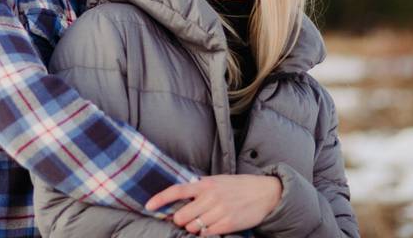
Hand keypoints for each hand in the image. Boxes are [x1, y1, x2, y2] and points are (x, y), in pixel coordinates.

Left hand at [145, 174, 281, 234]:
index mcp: (205, 184)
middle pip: (182, 216)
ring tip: (205, 220)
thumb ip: (200, 188)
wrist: (264, 193)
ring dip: (194, 227)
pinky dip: (206, 233)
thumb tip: (181, 197)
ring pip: (193, 227)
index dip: (160, 199)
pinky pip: (207, 234)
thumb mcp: (217, 181)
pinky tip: (213, 226)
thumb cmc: (238, 187)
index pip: (177, 191)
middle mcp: (210, 197)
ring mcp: (219, 211)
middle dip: (181, 220)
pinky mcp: (228, 224)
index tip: (148, 206)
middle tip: (189, 218)